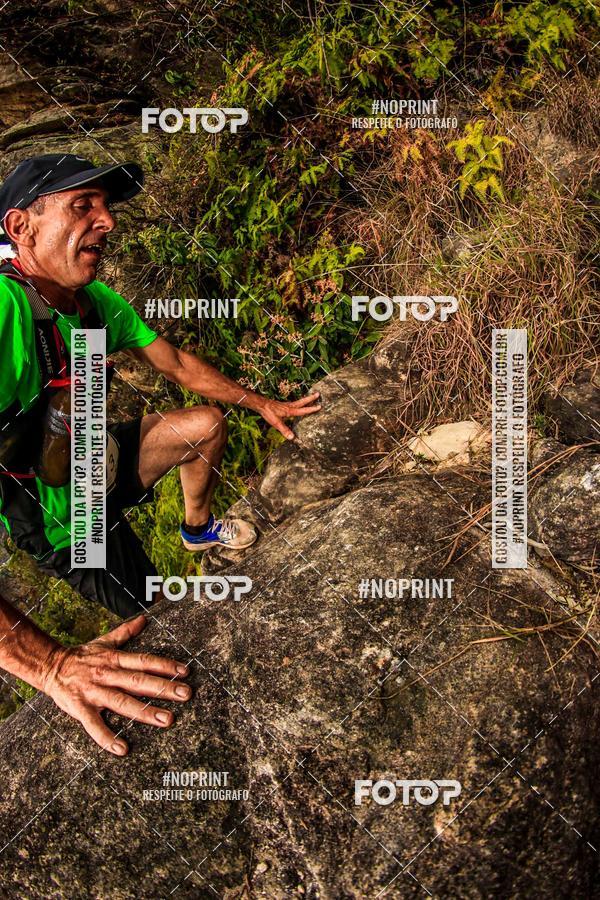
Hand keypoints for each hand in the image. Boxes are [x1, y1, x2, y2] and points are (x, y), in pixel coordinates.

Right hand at [43, 615, 190, 755]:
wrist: (49, 666)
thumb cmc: (81, 656)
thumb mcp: (104, 641)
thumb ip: (125, 632)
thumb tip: (143, 619)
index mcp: (114, 659)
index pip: (144, 661)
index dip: (165, 665)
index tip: (185, 671)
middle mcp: (107, 674)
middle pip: (139, 681)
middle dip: (163, 687)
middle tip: (186, 694)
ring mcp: (94, 692)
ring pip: (123, 702)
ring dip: (145, 711)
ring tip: (167, 719)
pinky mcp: (80, 708)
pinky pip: (94, 725)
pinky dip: (107, 738)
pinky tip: (122, 749)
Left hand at [257, 391, 321, 439]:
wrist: (261, 405)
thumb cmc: (268, 413)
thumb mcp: (276, 423)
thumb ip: (284, 430)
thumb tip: (292, 438)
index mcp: (290, 411)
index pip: (303, 410)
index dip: (311, 409)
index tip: (320, 406)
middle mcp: (289, 406)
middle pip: (302, 402)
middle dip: (310, 398)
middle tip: (318, 394)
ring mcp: (286, 405)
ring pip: (298, 401)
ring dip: (305, 399)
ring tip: (312, 397)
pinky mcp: (283, 405)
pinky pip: (294, 403)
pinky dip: (298, 402)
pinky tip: (297, 405)